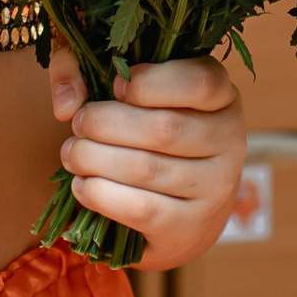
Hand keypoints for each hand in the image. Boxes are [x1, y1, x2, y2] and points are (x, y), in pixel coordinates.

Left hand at [46, 44, 246, 269]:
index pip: (201, 82)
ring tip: (71, 155)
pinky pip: (141, 209)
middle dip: (105, 123)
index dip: (151, 82)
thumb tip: (66, 103)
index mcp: (222, 97)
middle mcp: (230, 140)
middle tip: (78, 124)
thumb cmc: (148, 134)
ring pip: (147, 169)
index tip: (115, 86)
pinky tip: (82, 185)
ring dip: (95, 159)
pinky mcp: (192, 226)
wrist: (183, 210)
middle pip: (164, 128)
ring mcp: (216, 188)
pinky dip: (102, 195)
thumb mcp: (126, 89)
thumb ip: (82, 70)